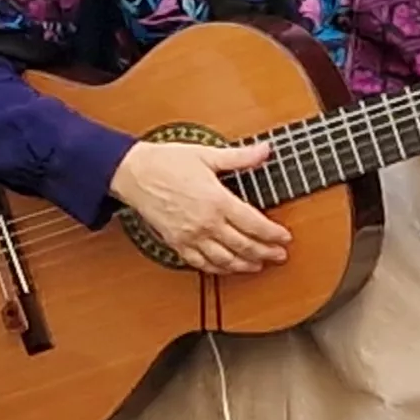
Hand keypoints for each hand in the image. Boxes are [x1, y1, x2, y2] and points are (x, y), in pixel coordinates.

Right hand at [110, 139, 287, 274]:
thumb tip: (264, 150)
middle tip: (279, 256)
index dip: (273, 234)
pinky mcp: (178, 243)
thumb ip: (239, 157)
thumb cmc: (167, 162)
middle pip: (244, 246)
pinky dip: (218, 269)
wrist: (134, 174)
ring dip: (245, 265)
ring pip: (225, 260)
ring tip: (259, 265)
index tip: (285, 238)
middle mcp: (206, 223)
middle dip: (266, 253)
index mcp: (217, 200)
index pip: (254, 224)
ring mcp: (191, 236)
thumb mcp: (207, 155)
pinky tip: (227, 268)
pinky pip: (202, 264)